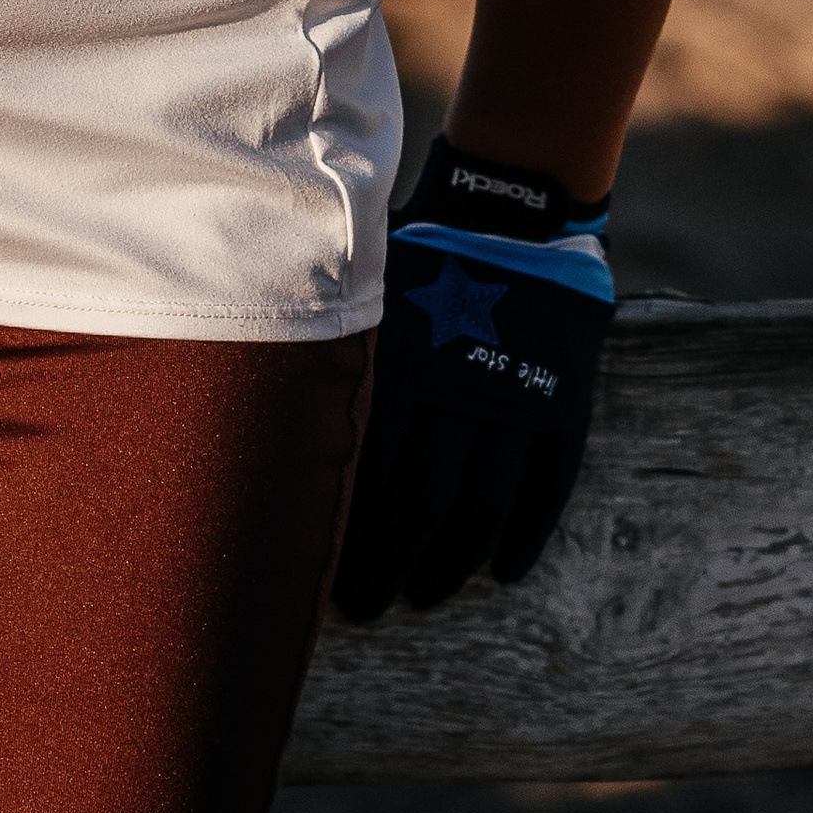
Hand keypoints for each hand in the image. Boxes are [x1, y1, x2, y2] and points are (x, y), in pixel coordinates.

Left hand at [332, 135, 614, 620]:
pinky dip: (526, 533)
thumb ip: (326, 341)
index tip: (322, 574)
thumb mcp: (367, 288)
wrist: (514, 207)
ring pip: (482, 502)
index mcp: (404, 365)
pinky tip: (501, 572)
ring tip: (422, 595)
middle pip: (422, 500)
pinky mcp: (564, 401)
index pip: (370, 470)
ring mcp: (516, 398)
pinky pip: (548, 483)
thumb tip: (248, 384)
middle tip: (364, 604)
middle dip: (389, 561)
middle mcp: (458, 388)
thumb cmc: (420, 250)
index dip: (349, 529)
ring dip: (450, 559)